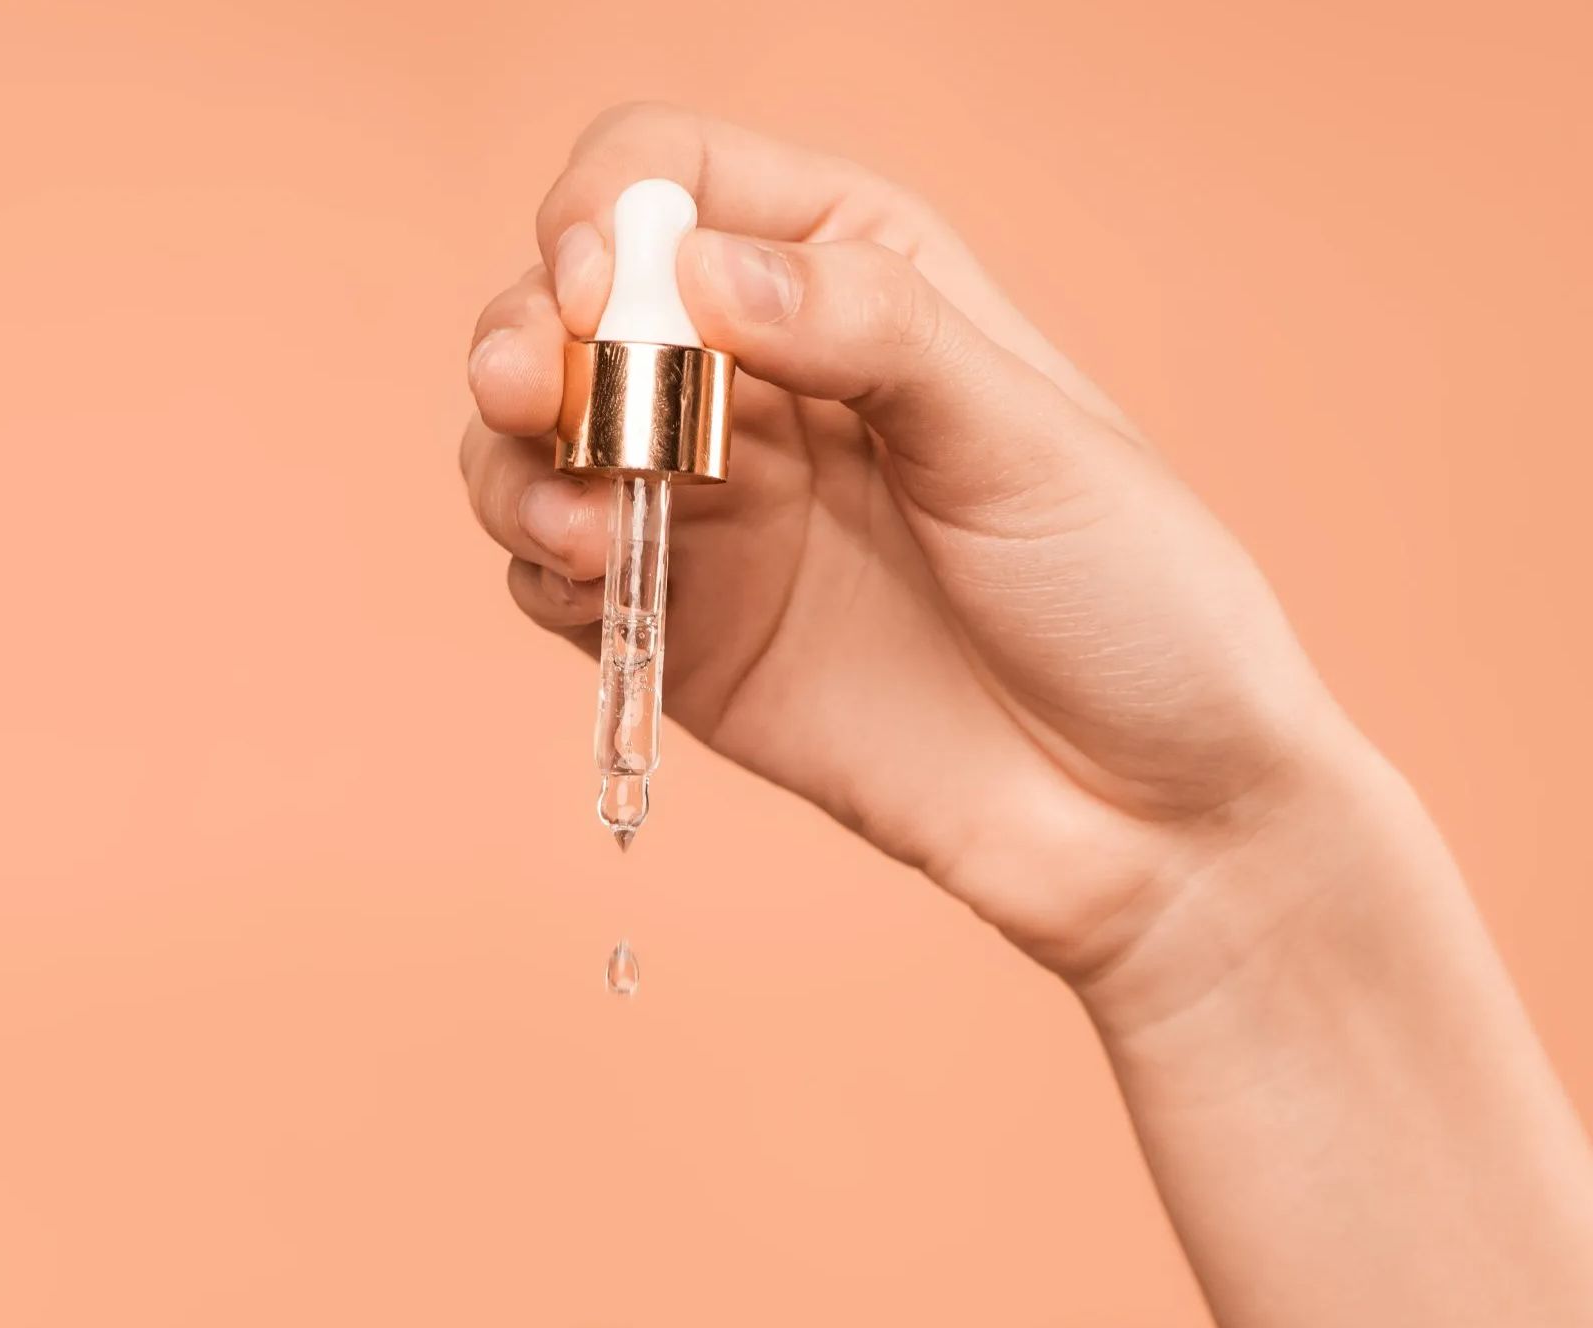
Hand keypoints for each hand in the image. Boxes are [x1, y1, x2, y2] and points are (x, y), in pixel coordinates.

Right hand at [462, 105, 1380, 1013]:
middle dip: (527, 338)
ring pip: (534, 446)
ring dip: (513, 463)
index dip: (605, 213)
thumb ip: (864, 327)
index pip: (670, 180)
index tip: (599, 291)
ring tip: (576, 521)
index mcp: (854, 275)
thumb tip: (694, 268)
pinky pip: (555, 579)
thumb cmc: (1128, 603)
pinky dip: (538, 566)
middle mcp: (763, 382)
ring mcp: (713, 514)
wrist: (1144, 816)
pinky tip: (585, 577)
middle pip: (569, 310)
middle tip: (534, 393)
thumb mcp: (1025, 435)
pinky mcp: (685, 634)